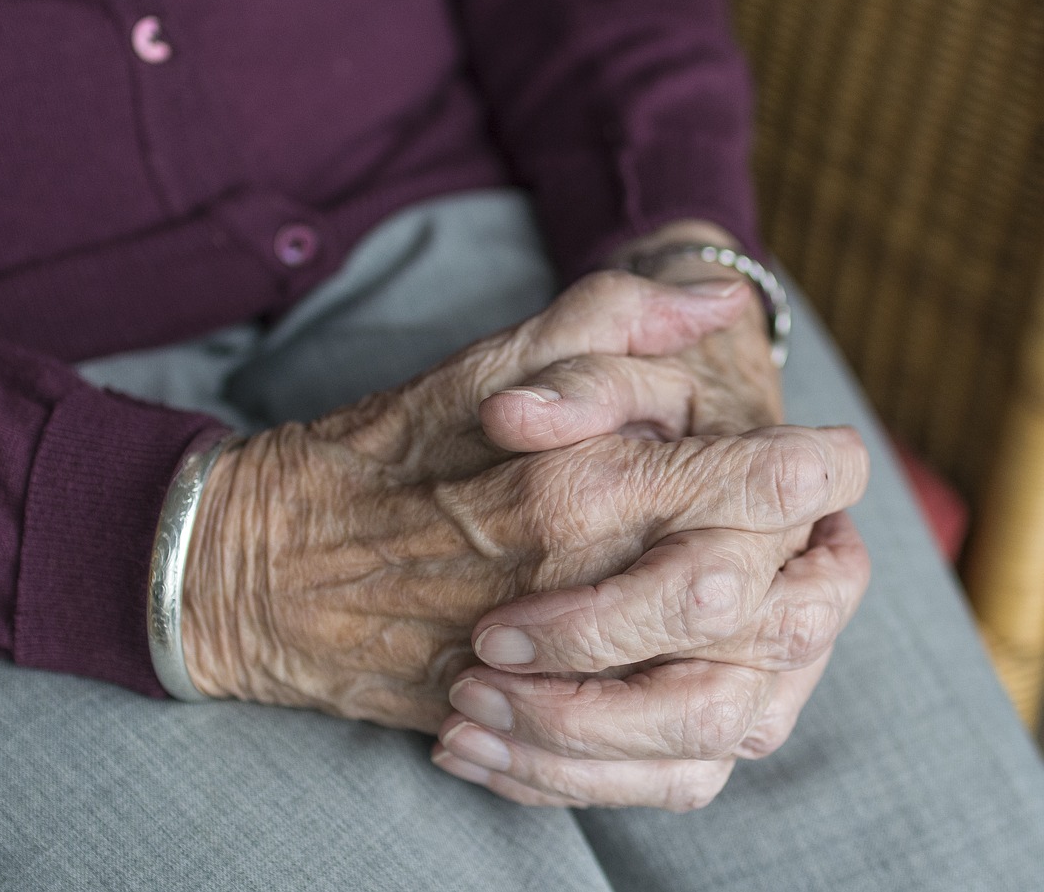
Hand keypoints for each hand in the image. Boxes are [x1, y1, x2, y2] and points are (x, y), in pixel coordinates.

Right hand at [180, 271, 867, 738]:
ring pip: (728, 704)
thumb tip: (717, 299)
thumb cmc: (363, 461)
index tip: (823, 456)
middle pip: (763, 601)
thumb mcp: (477, 366)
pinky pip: (658, 776)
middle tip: (790, 530)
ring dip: (764, 658)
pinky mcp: (523, 732)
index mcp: (576, 485)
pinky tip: (684, 691)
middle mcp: (578, 587)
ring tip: (748, 613)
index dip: (817, 467)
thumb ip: (605, 321)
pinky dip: (698, 741)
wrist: (251, 572)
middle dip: (802, 562)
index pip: (759, 486)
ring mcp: (554, 674)